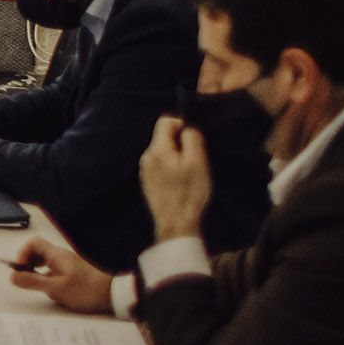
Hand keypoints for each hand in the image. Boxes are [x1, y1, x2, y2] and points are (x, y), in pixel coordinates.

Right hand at [8, 238, 116, 314]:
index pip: (33, 243)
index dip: (22, 254)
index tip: (20, 269)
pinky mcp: (74, 274)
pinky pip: (54, 270)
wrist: (113, 294)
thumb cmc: (85, 290)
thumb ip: (33, 281)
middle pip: (38, 252)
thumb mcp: (56, 288)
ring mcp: (68, 264)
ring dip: (37, 272)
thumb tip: (12, 275)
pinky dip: (47, 277)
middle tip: (25, 278)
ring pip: (45, 262)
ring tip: (37, 285)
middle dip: (28, 264)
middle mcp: (61, 256)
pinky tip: (52, 290)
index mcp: (56, 255)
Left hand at [140, 115, 211, 244]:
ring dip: (178, 157)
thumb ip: (192, 137)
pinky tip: (182, 183)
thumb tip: (187, 125)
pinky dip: (173, 168)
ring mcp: (145, 170)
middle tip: (195, 160)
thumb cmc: (189, 193)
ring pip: (164, 152)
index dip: (183, 124)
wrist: (177, 223)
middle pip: (164, 136)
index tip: (194, 140)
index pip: (166, 120)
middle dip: (181, 143)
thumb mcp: (198, 161)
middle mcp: (146, 157)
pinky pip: (162, 165)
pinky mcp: (148, 182)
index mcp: (156, 149)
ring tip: (189, 174)